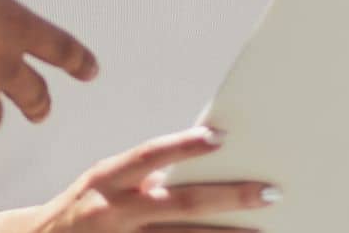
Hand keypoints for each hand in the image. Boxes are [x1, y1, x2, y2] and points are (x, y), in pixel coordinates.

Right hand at [35, 127, 278, 232]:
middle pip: (180, 204)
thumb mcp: (102, 184)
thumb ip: (141, 177)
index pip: (149, 156)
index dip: (183, 146)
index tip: (220, 136)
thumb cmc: (79, 211)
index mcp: (107, 180)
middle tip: (270, 192)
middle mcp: (114, 212)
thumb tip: (190, 165)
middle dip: (228, 197)